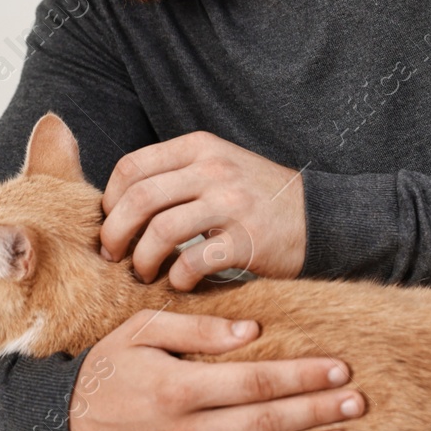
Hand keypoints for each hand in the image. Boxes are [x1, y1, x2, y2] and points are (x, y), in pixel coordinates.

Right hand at [68, 308, 364, 430]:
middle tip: (358, 402)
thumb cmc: (107, 370)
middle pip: (266, 421)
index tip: (339, 367)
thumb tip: (250, 331)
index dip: (302, 376)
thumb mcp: (141, 332)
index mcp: (179, 388)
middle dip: (317, 411)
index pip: (255, 382)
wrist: (63, 429)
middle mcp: (188, 430)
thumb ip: (196, 329)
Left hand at [100, 130, 307, 289]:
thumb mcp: (219, 165)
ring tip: (144, 272)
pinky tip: (181, 282)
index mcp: (200, 147)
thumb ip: (177, 174)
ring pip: (161, 231)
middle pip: (139, 198)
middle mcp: (214, 169)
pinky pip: (193, 262)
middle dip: (115, 233)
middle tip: (115, 255)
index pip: (132, 166)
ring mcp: (232, 203)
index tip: (112, 221)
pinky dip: (178, 278)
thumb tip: (120, 202)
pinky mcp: (247, 240)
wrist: (320, 217)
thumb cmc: (259, 198)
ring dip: (142, 259)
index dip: (111, 198)